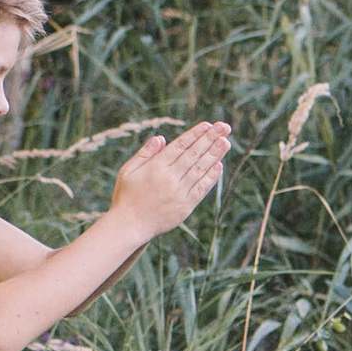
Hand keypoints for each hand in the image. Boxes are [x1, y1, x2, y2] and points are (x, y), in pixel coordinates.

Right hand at [109, 118, 232, 236]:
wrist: (129, 226)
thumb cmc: (126, 196)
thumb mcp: (128, 171)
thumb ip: (144, 153)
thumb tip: (161, 138)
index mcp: (155, 167)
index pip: (180, 146)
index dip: (195, 134)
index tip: (208, 125)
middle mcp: (169, 178)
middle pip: (194, 154)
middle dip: (210, 139)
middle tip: (224, 127)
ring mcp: (179, 192)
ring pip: (200, 169)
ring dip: (215, 155)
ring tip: (226, 142)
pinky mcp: (185, 206)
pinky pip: (201, 189)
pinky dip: (211, 177)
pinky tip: (219, 165)